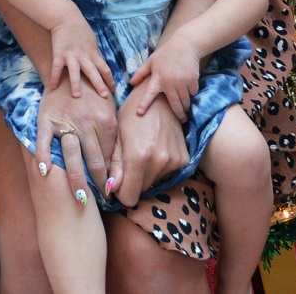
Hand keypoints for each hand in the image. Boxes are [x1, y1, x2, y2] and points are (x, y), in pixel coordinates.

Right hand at [32, 76, 117, 202]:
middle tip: (104, 203)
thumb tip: (120, 166)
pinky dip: (43, 156)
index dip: (113, 177)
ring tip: (81, 200)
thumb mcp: (110, 112)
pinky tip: (45, 173)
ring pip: (73, 155)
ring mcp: (66, 121)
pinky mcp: (46, 119)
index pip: (111, 157)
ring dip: (78, 181)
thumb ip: (114, 137)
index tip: (115, 193)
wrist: (70, 71)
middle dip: (101, 185)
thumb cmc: (94, 95)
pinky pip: (43, 140)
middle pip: (95, 161)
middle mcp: (88, 123)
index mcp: (107, 122)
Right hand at [48, 12, 113, 99]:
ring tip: (77, 96)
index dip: (110, 80)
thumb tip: (100, 62)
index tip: (113, 90)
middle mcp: (84, 56)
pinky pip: (57, 68)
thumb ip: (95, 53)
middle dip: (99, 85)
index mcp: (93, 54)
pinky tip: (53, 87)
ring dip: (76, 84)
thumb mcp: (92, 41)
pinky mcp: (59, 54)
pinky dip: (55, 77)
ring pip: (75, 72)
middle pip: (94, 73)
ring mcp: (71, 56)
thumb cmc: (80, 29)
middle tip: (104, 97)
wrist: (66, 18)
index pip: (105, 69)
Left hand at [108, 87, 190, 207]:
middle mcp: (160, 162)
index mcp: (139, 157)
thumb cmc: (132, 113)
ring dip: (145, 174)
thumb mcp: (116, 136)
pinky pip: (166, 174)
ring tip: (142, 150)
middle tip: (128, 159)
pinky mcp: (184, 160)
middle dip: (132, 181)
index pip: (129, 198)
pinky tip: (155, 149)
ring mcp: (174, 161)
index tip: (116, 181)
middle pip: (141, 191)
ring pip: (153, 183)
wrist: (160, 98)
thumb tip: (111, 190)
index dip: (120, 193)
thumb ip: (113, 165)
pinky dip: (158, 168)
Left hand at [128, 36, 202, 119]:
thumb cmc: (166, 53)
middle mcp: (169, 82)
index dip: (144, 103)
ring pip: (185, 101)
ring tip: (186, 108)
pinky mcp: (192, 80)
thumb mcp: (151, 61)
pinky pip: (193, 93)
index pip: (149, 93)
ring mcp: (182, 82)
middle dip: (179, 115)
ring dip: (186, 106)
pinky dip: (192, 93)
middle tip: (182, 120)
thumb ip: (141, 72)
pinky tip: (190, 89)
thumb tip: (131, 83)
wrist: (185, 44)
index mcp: (157, 78)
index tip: (139, 113)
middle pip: (175, 105)